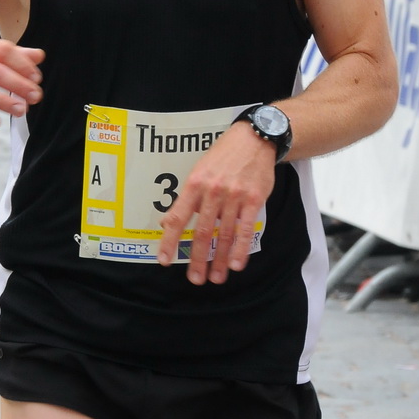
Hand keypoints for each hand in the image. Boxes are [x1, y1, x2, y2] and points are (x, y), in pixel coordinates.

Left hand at [156, 122, 275, 285]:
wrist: (254, 139)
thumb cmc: (223, 156)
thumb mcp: (199, 171)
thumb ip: (186, 198)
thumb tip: (168, 222)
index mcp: (195, 184)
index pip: (178, 217)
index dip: (169, 241)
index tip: (164, 260)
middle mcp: (213, 191)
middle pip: (203, 232)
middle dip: (198, 259)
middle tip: (195, 279)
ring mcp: (234, 196)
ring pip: (225, 234)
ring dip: (220, 260)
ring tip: (216, 278)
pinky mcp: (254, 199)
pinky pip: (246, 228)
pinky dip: (241, 249)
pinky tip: (236, 264)